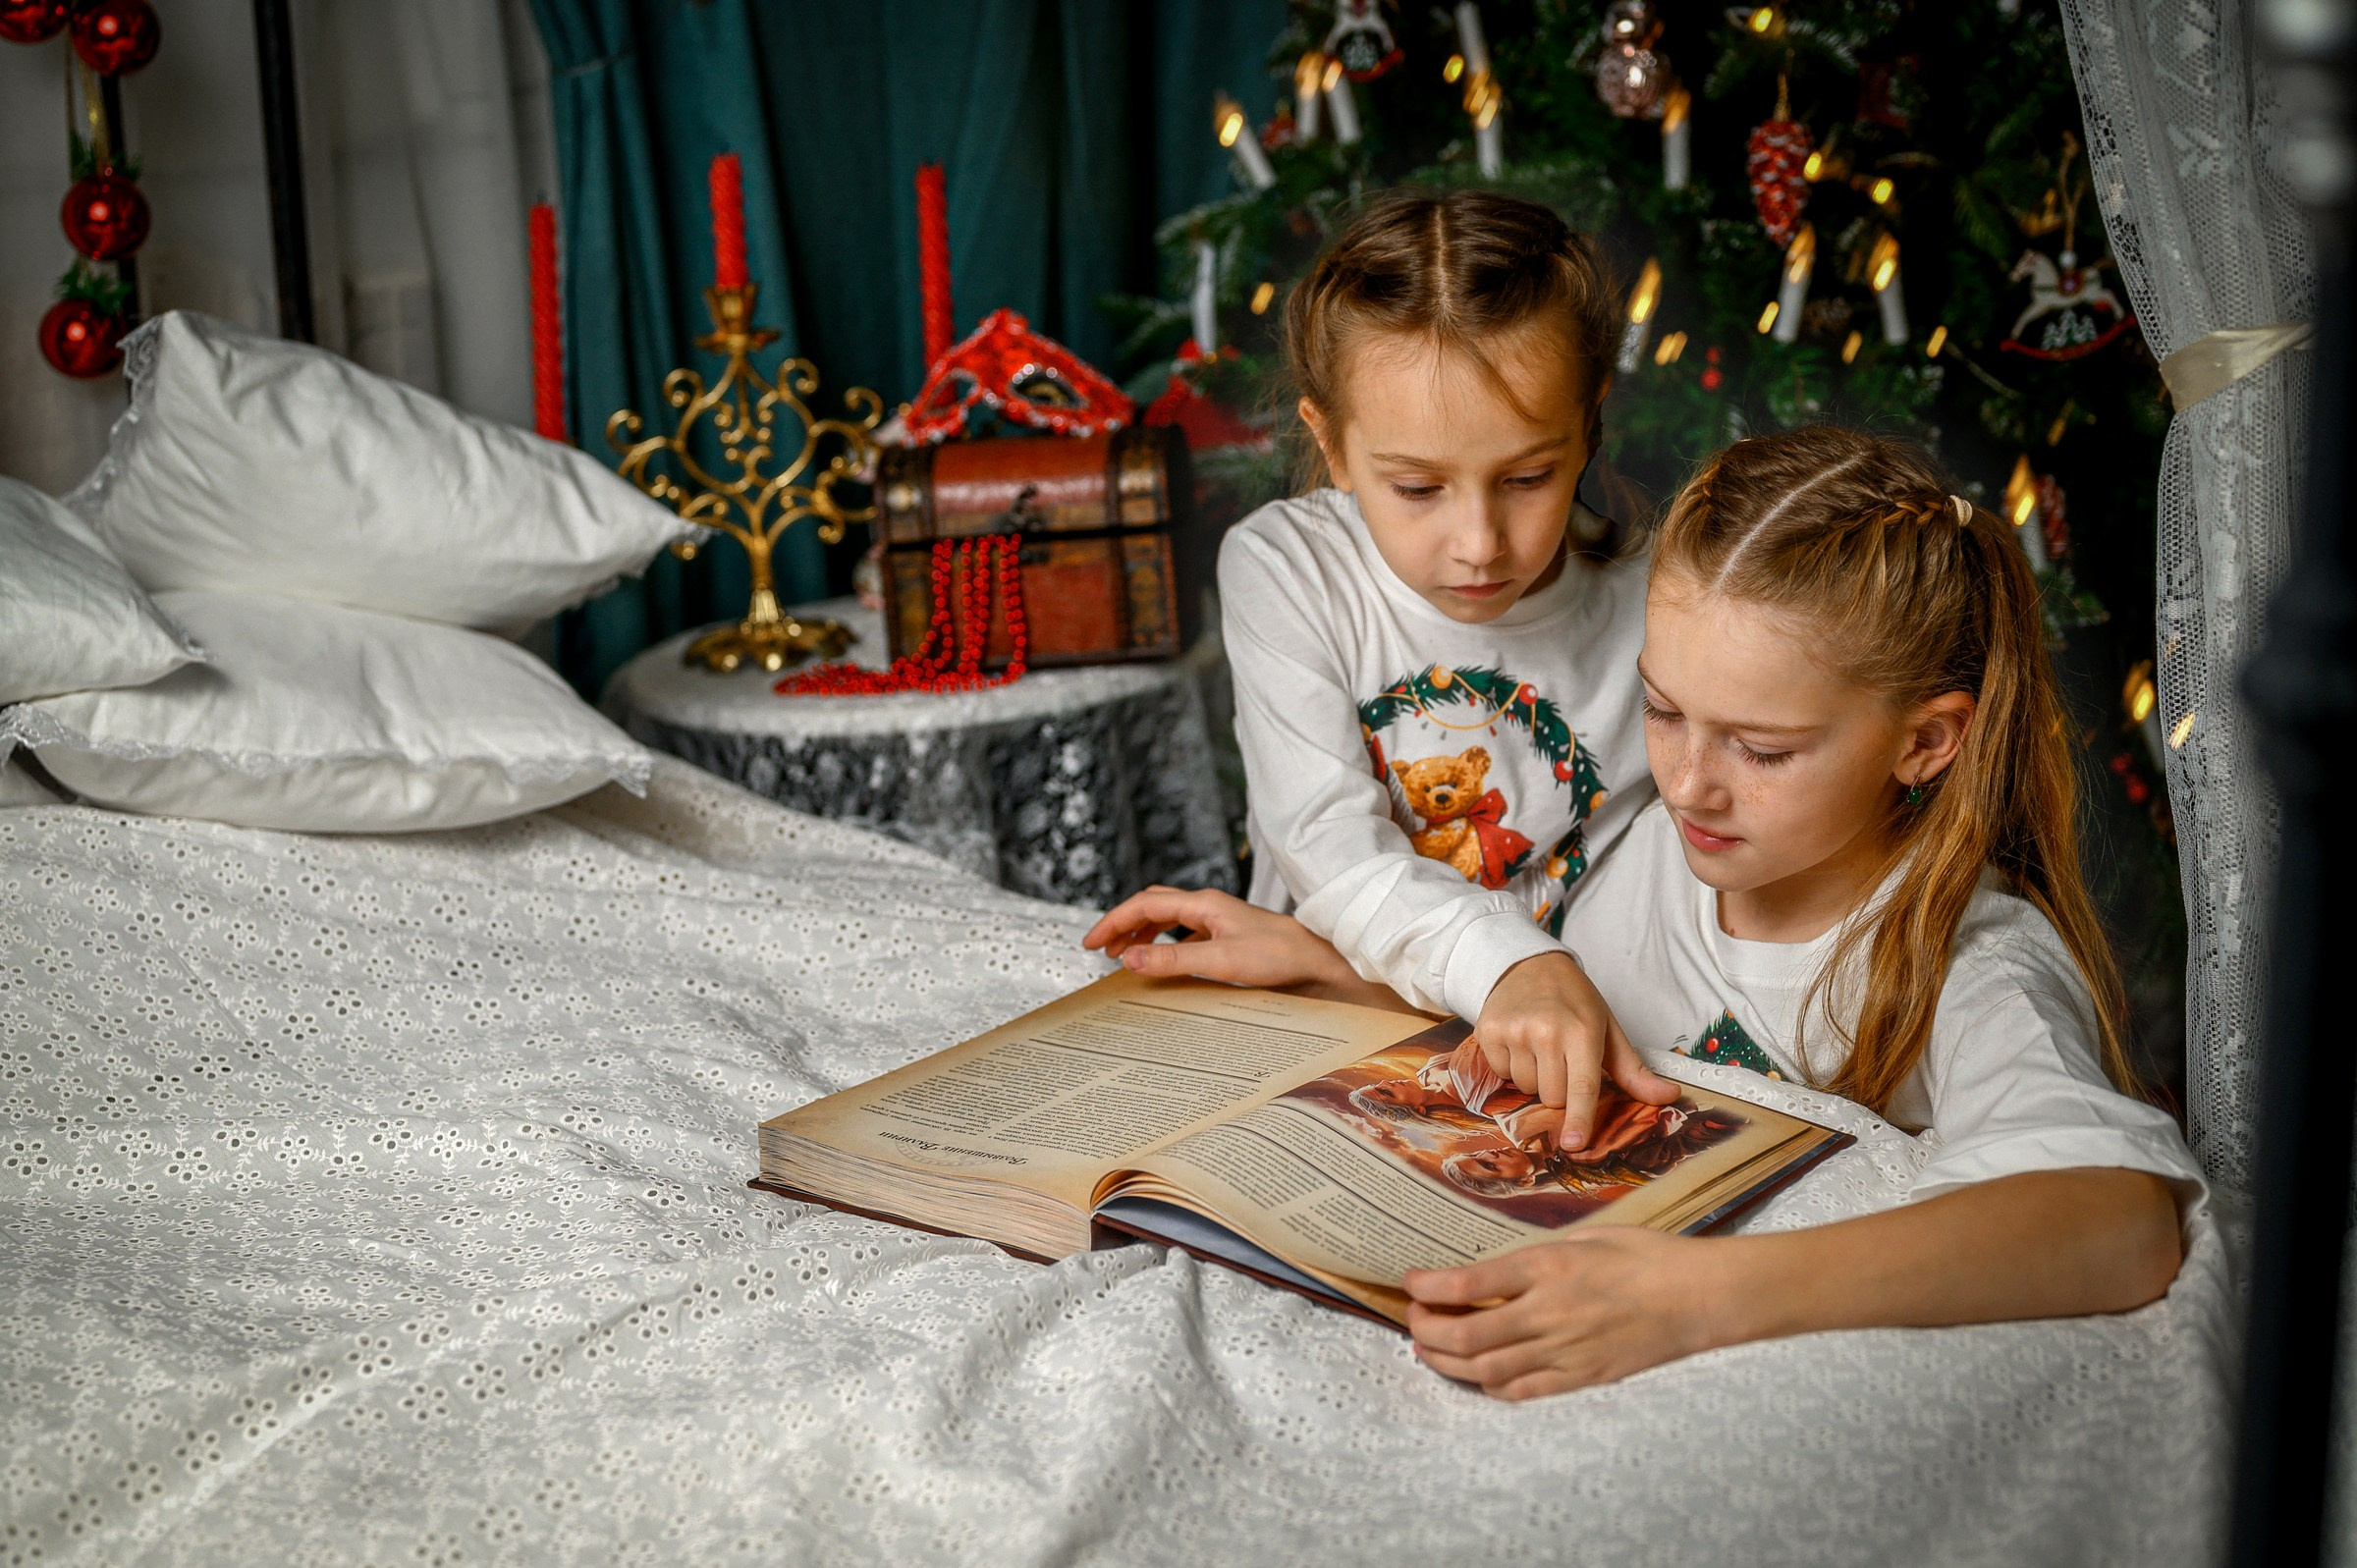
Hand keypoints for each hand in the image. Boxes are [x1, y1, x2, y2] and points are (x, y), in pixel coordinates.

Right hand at [1082, 885, 1378, 998]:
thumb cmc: (1278, 957)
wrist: (1319, 961)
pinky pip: (1185, 935)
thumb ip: (1171, 960)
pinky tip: (1165, 964)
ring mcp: (1219, 920)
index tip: (1089, 943)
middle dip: (1122, 924)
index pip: (1144, 904)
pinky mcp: (1229, 937)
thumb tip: (1127, 958)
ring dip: (1142, 934)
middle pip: (1153, 906)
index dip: (1113, 921)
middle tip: (1099, 948)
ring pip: (1168, 919)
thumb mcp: (1219, 961)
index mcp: (1203, 904)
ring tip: (1123, 956)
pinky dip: (1165, 946)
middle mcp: (1208, 907)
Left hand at [1404, 1231, 1726, 1399]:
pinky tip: (1477, 1375)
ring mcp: (1565, 1351)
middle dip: (1427, 1328)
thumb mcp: (1588, 1237)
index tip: (1411, 1282)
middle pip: (1467, 1333)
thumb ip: (1541, 1256)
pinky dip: (1489, 1385)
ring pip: (1486, 1368)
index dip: (1429, 1286)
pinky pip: (1522, 1391)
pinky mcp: (1582, 1378)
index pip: (1469, 1282)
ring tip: (1429, 1349)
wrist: (1699, 1297)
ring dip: (1447, 1361)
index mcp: (1549, 1267)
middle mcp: (1550, 1312)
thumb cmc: (1648, 1256)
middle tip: (1412, 1319)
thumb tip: (1500, 1269)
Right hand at [1474, 951, 1675, 1150]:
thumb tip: (1669, 1096)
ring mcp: (1514, 1031)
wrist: (1527, 964)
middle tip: (1560, 1057)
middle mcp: (1547, 1031)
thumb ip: (1633, 1070)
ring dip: (1534, 1077)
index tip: (1575, 1143)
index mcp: (1583, 1031)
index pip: (1583, 1085)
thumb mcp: (1607, 1029)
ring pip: (1525, 1088)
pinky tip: (1517, 1040)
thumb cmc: (1573, 1000)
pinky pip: (1501, 1073)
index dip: (1580, 1118)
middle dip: (1558, 1089)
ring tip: (1537, 1046)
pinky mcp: (1488, 1032)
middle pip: (1552, 1097)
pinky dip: (1510, 1065)